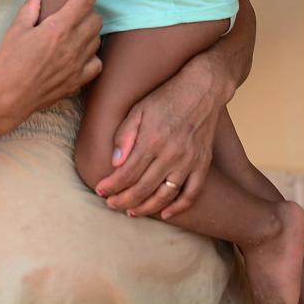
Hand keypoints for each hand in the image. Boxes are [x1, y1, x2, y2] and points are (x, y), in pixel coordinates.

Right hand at [0, 0, 107, 126]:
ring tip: (73, 35)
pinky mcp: (77, 82)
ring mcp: (77, 65)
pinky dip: (92, 57)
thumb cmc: (7, 63)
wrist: (6, 99)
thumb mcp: (15, 31)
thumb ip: (29, 9)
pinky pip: (96, 64)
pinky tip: (79, 57)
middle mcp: (72, 45)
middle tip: (73, 15)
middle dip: (89, 12)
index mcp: (57, 28)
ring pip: (97, 41)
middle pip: (96, 19)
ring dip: (90, 33)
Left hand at [95, 56, 225, 218]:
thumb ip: (125, 135)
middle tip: (111, 205)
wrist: (202, 89)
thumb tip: (114, 162)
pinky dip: (179, 207)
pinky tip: (165, 214)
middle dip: (124, 200)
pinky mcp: (202, 164)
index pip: (127, 173)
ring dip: (147, 208)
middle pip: (143, 188)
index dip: (112, 186)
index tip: (100, 191)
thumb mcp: (139, 109)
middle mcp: (171, 154)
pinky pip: (192, 193)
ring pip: (165, 195)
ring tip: (131, 212)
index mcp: (152, 140)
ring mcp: (189, 161)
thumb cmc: (166, 97)